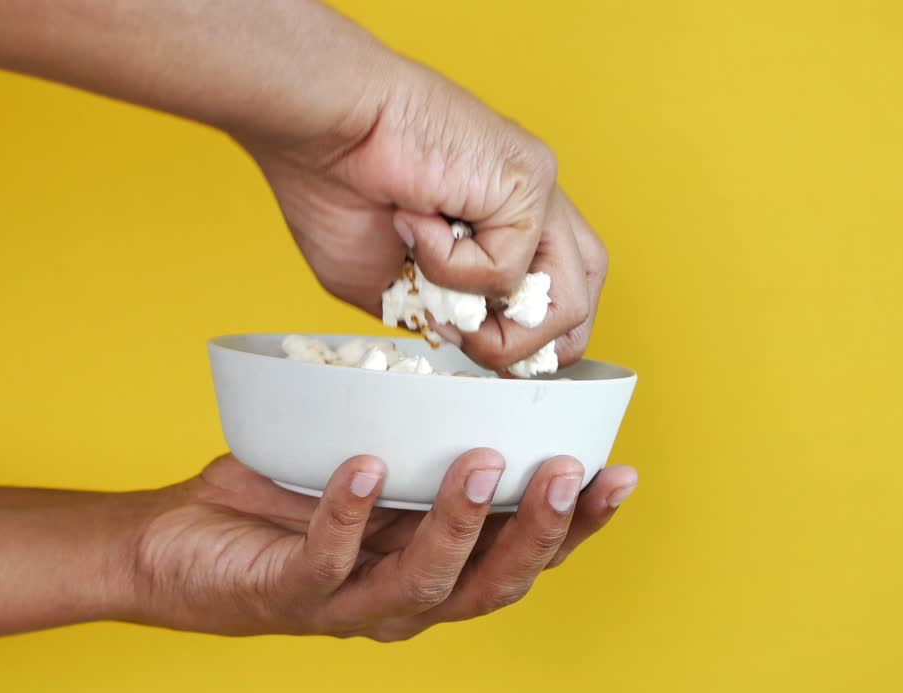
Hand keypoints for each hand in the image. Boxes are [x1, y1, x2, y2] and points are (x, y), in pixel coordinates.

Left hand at [122, 451, 636, 640]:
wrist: (176, 545)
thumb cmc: (276, 502)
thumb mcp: (365, 465)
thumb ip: (418, 440)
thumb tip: (477, 371)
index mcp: (434, 564)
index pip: (521, 555)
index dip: (576, 525)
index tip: (618, 472)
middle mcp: (404, 597)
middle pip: (493, 583)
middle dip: (538, 531)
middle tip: (565, 471)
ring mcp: (348, 604)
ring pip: (425, 583)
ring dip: (459, 524)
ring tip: (479, 462)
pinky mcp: (287, 596)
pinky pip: (326, 560)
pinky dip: (349, 515)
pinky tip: (367, 466)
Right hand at [243, 61, 607, 371]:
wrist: (321, 129)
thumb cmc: (334, 190)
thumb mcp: (387, 286)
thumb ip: (437, 315)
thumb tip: (465, 340)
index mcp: (499, 225)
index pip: (553, 298)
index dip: (526, 343)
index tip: (479, 353)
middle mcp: (527, 208)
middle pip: (581, 300)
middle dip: (534, 347)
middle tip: (477, 345)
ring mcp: (536, 195)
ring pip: (568, 300)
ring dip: (499, 330)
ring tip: (443, 300)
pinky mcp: (530, 183)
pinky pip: (509, 269)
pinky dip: (451, 269)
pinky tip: (417, 224)